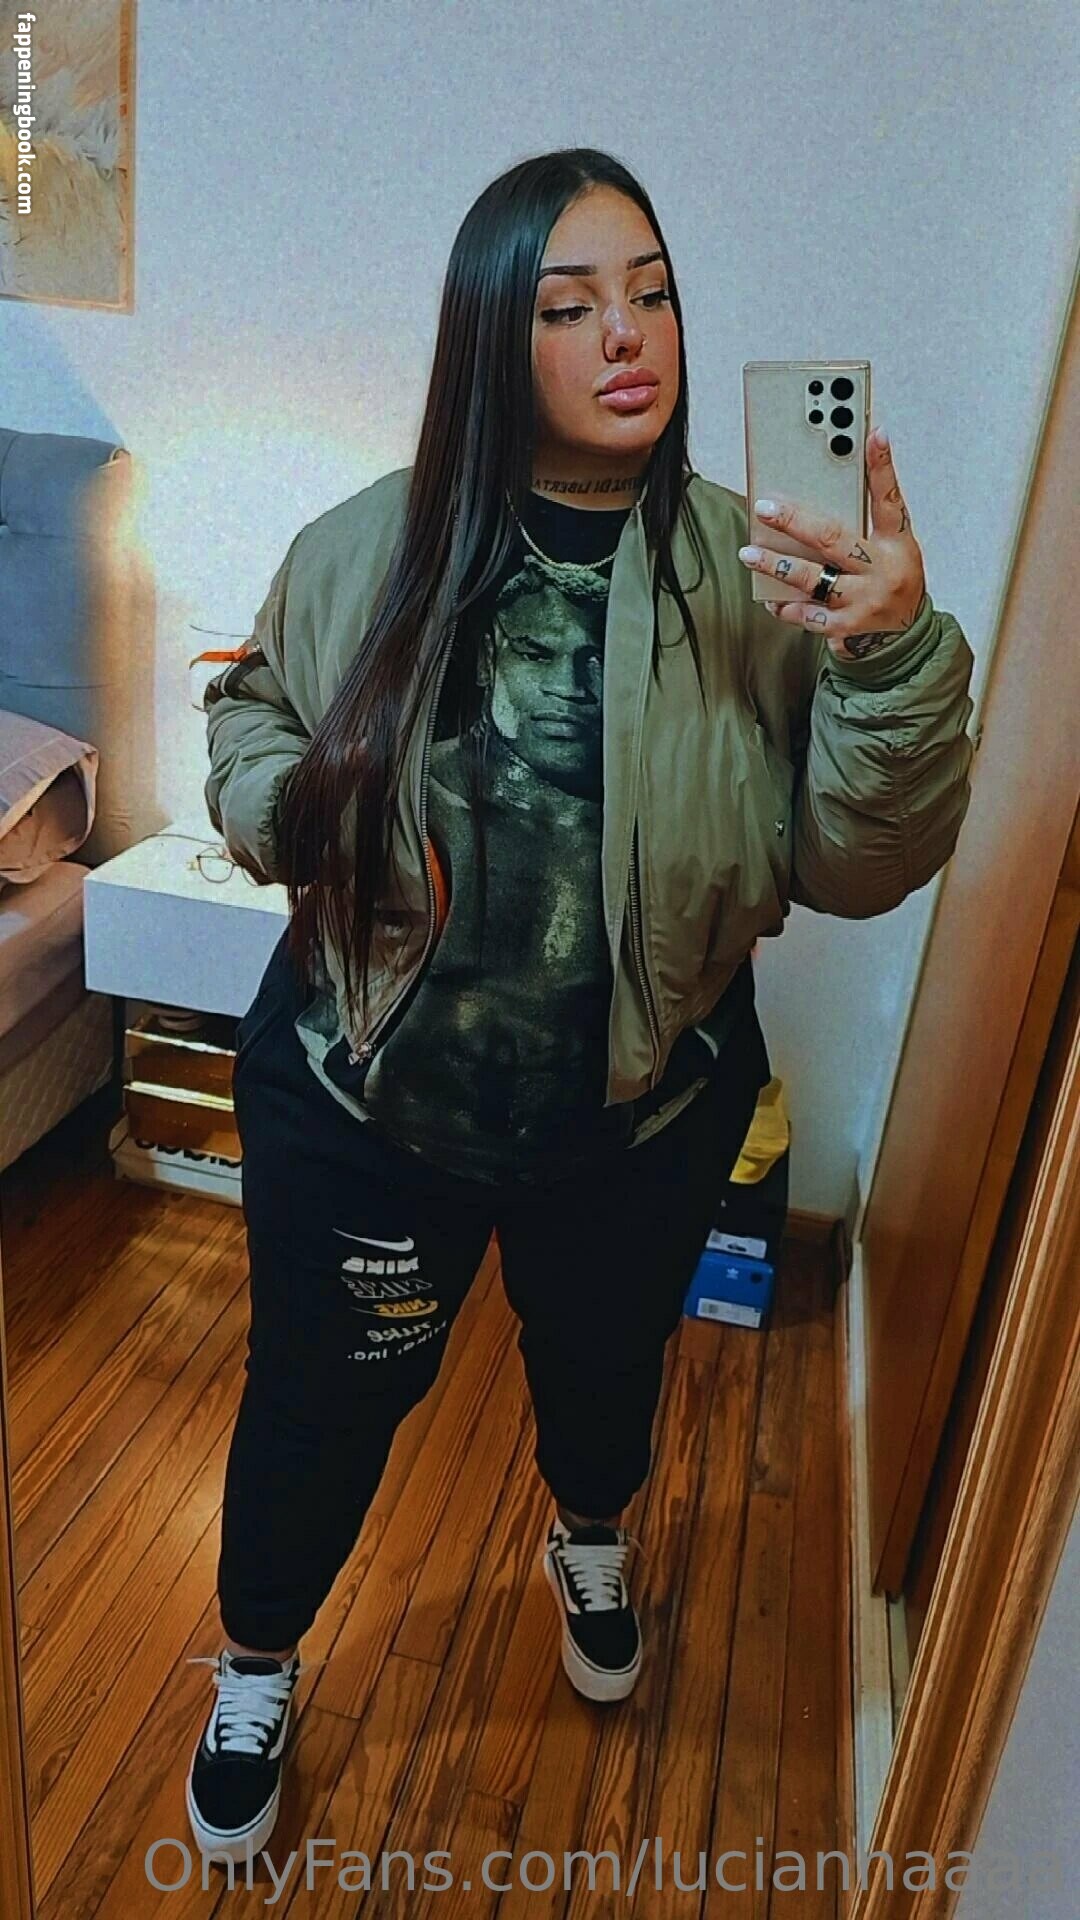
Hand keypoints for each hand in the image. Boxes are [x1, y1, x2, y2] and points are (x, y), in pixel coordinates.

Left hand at [737, 426, 926, 660]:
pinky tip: (770, 598)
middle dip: (795, 522)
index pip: (890, 499)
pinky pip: (808, 615)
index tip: (874, 434)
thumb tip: (822, 492)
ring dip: (776, 566)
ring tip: (749, 553)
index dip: (883, 466)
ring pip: (812, 578)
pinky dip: (787, 606)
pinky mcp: (847, 627)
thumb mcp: (892, 549)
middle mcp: (882, 570)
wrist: (904, 638)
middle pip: (834, 539)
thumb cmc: (891, 581)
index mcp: (897, 543)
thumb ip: (865, 524)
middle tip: (766, 508)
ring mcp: (864, 600)